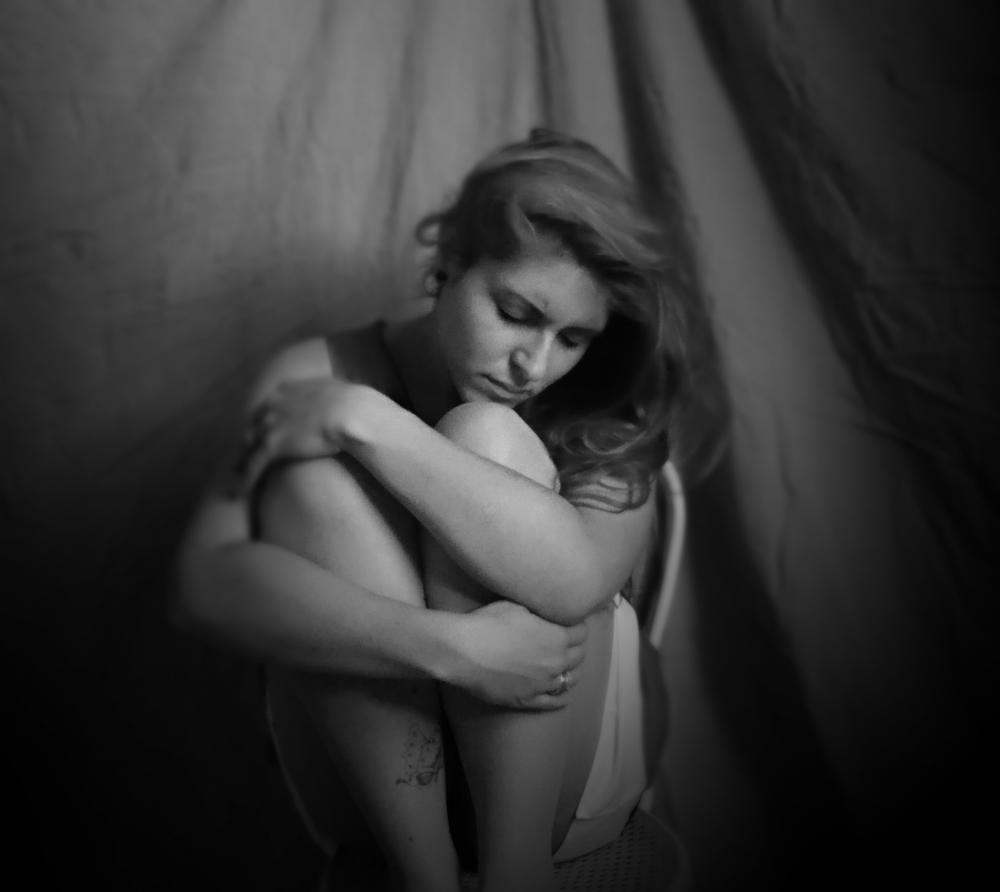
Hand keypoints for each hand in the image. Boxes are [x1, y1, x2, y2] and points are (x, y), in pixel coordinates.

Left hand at [232, 378, 361, 494]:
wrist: (352, 412)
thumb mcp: (340, 391)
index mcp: (288, 390)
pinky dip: (244, 480)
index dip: (265, 421)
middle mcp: (273, 405)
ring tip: (236, 476)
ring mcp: (270, 424)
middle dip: (248, 441)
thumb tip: (344, 400)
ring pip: (248, 447)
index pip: (268, 407)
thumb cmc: (355, 403)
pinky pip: (252, 465)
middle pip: (253, 426)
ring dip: (241, 462)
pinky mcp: (273, 445)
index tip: (264, 430)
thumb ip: (333, 395)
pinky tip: (238, 493)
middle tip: (243, 455)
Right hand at [455, 601, 587, 709]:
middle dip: (575, 647)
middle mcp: (557, 662)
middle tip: (566, 641)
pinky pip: (553, 702)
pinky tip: (564, 695)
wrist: (464, 651)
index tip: (570, 623)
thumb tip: (545, 615)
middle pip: (579, 655)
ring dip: (570, 670)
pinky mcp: (528, 700)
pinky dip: (562, 697)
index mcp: (557, 636)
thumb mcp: (517, 607)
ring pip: (570, 679)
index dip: (576, 626)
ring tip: (565, 665)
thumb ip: (539, 614)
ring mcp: (544, 683)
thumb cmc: (489, 623)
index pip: (581, 632)